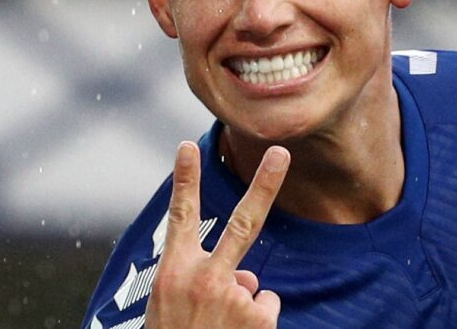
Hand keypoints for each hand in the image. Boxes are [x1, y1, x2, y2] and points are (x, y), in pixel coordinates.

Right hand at [146, 141, 289, 327]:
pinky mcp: (259, 319)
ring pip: (254, 285)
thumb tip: (251, 277)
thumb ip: (206, 282)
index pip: (180, 217)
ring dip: (242, 307)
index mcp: (174, 273)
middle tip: (282, 151)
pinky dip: (255, 325)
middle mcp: (205, 278)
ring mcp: (236, 297)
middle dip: (265, 184)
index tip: (187, 145)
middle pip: (243, 221)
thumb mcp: (174, 308)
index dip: (184, 180)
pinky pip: (266, 309)